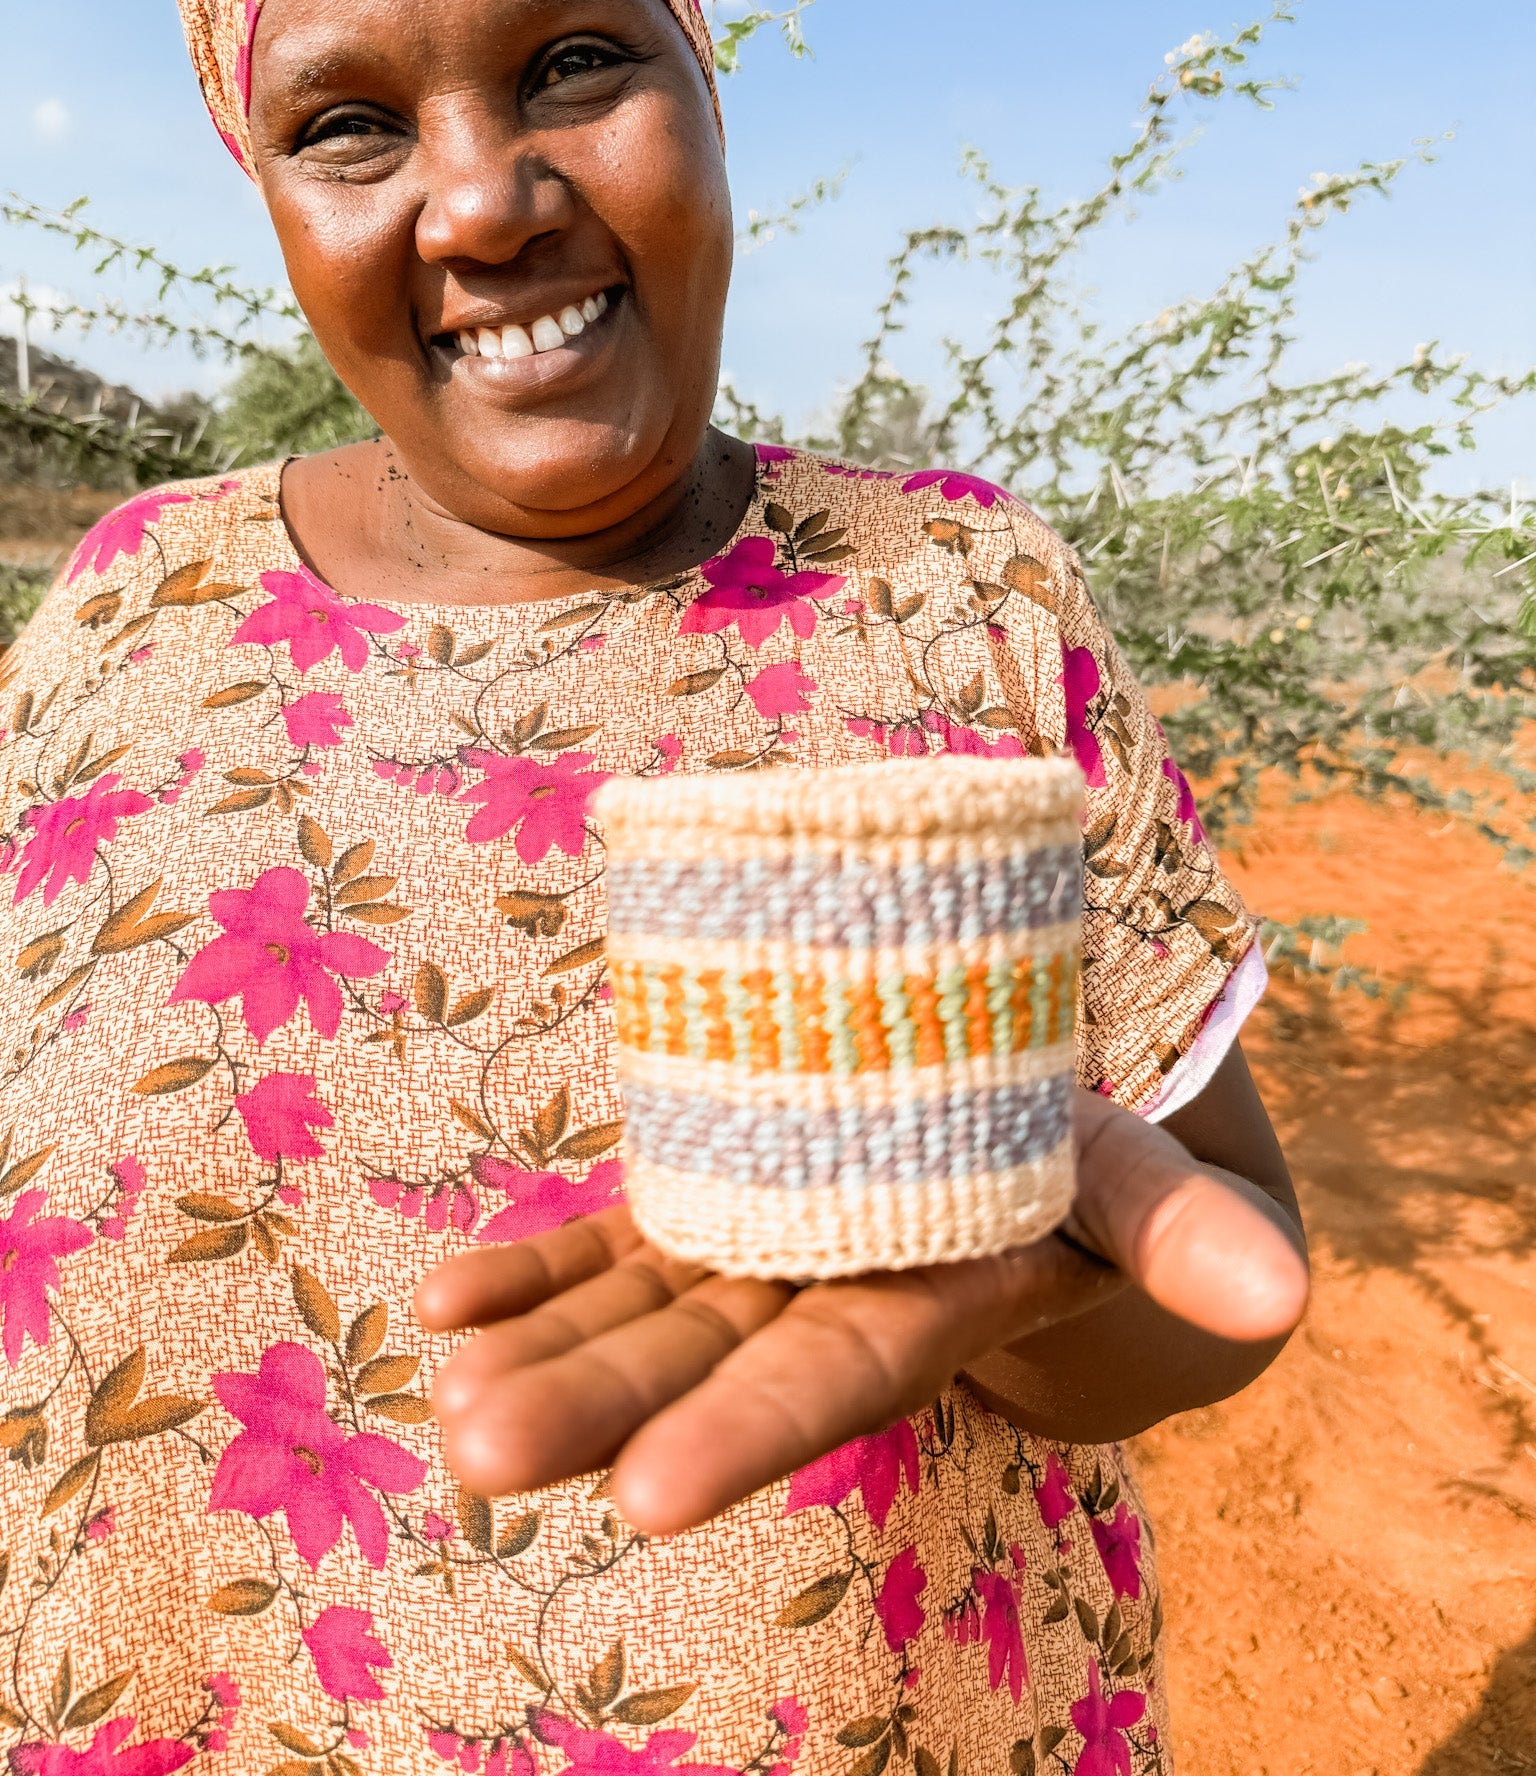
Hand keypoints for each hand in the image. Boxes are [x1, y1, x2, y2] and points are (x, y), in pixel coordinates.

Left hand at [415, 1087, 1308, 1535]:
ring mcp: (746, 1257)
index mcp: (919, 1306)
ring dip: (539, 1352)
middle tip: (484, 1455)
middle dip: (598, 1410)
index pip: (830, 1383)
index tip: (652, 1495)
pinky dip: (533, 1271)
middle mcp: (815, 1299)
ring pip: (634, 1316)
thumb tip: (1280, 1297)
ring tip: (445, 1401)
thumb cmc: (1082, 1161)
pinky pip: (608, 1246)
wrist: (1005, 1126)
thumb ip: (1185, 1230)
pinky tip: (446, 1300)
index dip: (750, 1431)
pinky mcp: (701, 1211)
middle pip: (698, 1364)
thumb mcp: (1132, 1178)